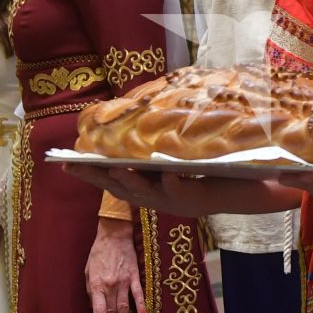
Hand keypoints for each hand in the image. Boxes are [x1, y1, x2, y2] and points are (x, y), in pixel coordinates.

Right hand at [60, 164, 297, 217]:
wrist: (251, 187)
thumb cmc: (214, 167)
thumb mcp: (182, 154)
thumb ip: (160, 142)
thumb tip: (138, 109)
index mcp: (152, 187)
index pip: (113, 181)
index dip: (88, 173)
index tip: (61, 162)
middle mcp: (159, 198)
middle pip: (121, 190)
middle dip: (96, 179)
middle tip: (72, 167)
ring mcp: (177, 203)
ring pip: (148, 195)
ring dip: (131, 182)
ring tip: (114, 168)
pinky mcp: (200, 202)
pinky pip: (184, 192)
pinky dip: (173, 184)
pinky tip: (167, 174)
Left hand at [85, 217, 143, 312]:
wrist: (114, 235)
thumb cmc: (98, 253)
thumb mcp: (88, 271)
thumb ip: (91, 290)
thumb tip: (94, 307)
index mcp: (97, 284)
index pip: (100, 310)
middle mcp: (111, 285)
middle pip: (112, 311)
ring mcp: (124, 281)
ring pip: (124, 307)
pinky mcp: (134, 276)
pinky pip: (138, 293)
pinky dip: (141, 305)